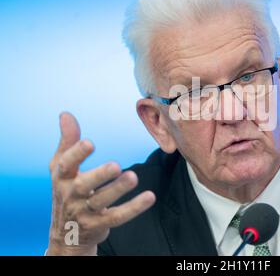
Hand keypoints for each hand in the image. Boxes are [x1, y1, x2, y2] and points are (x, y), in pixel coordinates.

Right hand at [47, 112, 155, 254]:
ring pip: (101, 201)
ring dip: (118, 189)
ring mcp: (85, 212)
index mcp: (62, 178)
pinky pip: (118, 216)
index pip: (65, 166)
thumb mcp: (61, 169)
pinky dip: (134, 208)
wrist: (67, 233)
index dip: (76, 154)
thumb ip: (67, 142)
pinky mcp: (99, 224)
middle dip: (99, 175)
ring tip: (133, 177)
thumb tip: (66, 114)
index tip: (89, 142)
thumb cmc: (67, 191)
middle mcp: (71, 196)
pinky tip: (150, 196)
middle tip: (116, 165)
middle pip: (84, 186)